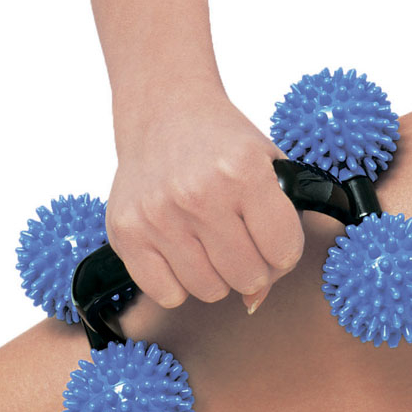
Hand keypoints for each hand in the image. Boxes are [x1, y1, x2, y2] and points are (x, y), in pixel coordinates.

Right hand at [106, 89, 304, 312]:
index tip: (274, 238)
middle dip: (253, 266)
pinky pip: (167, 293)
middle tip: (241, 239)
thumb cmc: (222, 142)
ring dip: (216, 274)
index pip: (284, 251)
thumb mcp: (269, 165)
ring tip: (210, 239)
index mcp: (244, 171)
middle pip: (248, 277)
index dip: (285, 252)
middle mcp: (199, 194)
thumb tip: (256, 299)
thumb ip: (280, 229)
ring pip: (209, 291)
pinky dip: (179, 281)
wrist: (164, 111)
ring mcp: (159, 215)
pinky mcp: (126, 231)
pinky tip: (181, 248)